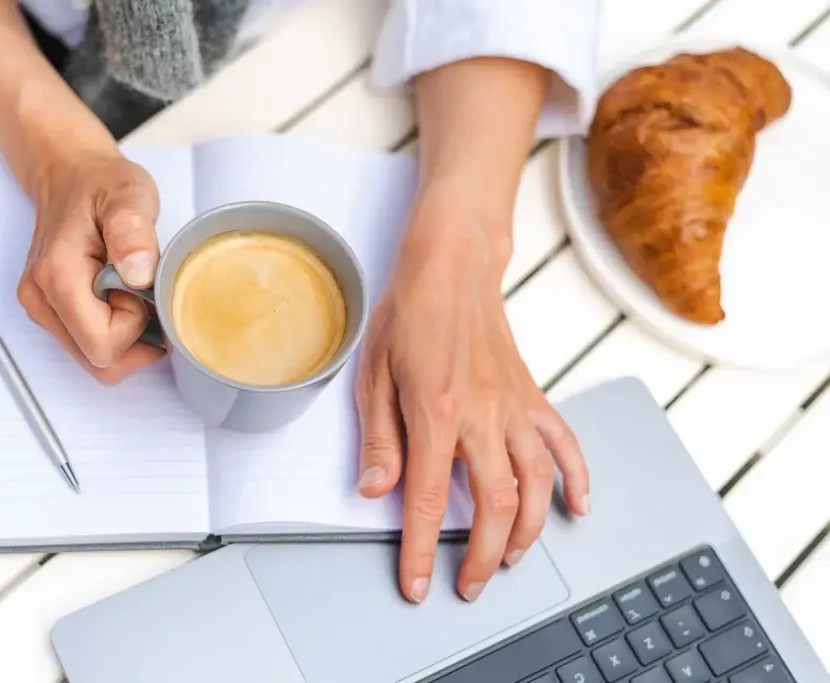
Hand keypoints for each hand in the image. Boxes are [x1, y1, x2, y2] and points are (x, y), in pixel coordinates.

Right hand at [17, 148, 165, 383]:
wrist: (70, 174)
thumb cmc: (101, 184)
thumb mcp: (128, 194)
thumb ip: (132, 231)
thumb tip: (138, 273)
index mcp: (57, 277)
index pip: (103, 346)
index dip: (135, 325)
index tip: (141, 285)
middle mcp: (40, 300)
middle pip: (99, 361)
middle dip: (133, 336)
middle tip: (140, 288)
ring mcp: (41, 309)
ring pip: (95, 358)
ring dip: (125, 334)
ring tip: (130, 287)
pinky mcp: (49, 311)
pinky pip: (89, 344)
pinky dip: (114, 329)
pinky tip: (120, 294)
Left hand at [354, 181, 589, 603]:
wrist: (452, 265)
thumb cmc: (409, 313)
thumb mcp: (373, 374)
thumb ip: (379, 438)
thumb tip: (375, 490)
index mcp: (435, 414)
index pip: (428, 500)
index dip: (422, 551)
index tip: (419, 585)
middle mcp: (481, 417)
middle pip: (494, 505)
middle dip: (483, 557)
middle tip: (470, 585)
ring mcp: (513, 407)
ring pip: (536, 484)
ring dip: (527, 530)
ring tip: (511, 558)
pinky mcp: (532, 396)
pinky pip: (564, 443)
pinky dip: (576, 478)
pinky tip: (576, 507)